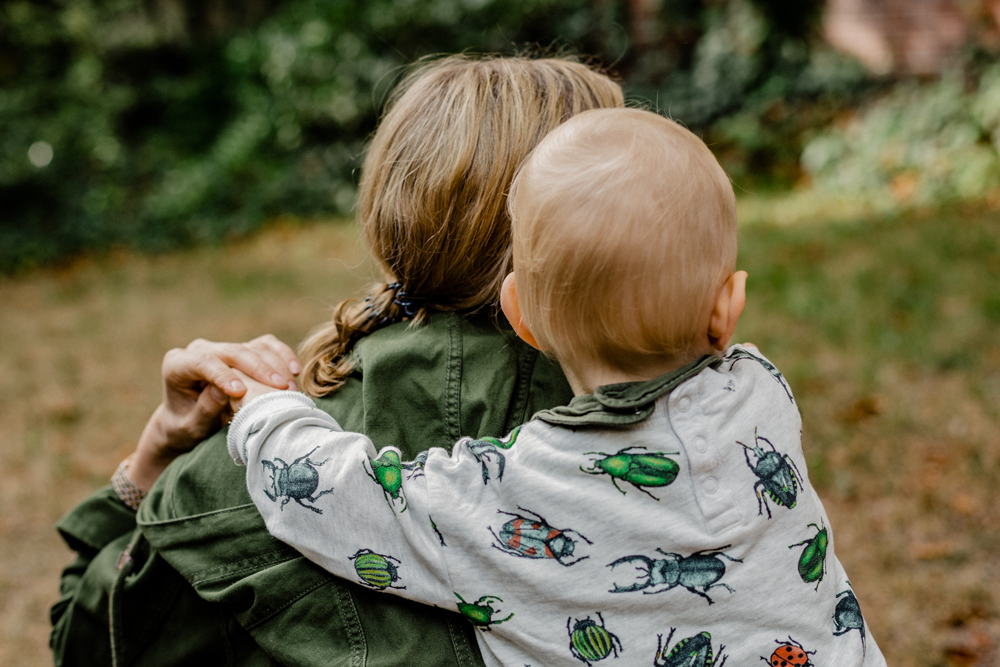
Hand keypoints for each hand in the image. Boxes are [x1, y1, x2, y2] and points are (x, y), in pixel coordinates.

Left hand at [129, 335, 300, 490]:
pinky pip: (267, 346)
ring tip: (290, 390)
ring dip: (276, 366)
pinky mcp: (244, 350)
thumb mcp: (190, 426)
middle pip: (233, 352)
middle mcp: (200, 350)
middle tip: (281, 389)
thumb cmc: (187, 428)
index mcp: (178, 364)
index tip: (240, 391)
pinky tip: (294, 371)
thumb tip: (221, 389)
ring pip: (254, 347)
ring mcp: (224, 348)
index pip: (203, 362)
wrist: (191, 423)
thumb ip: (202, 409)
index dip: (223, 374)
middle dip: (259, 370)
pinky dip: (282, 356)